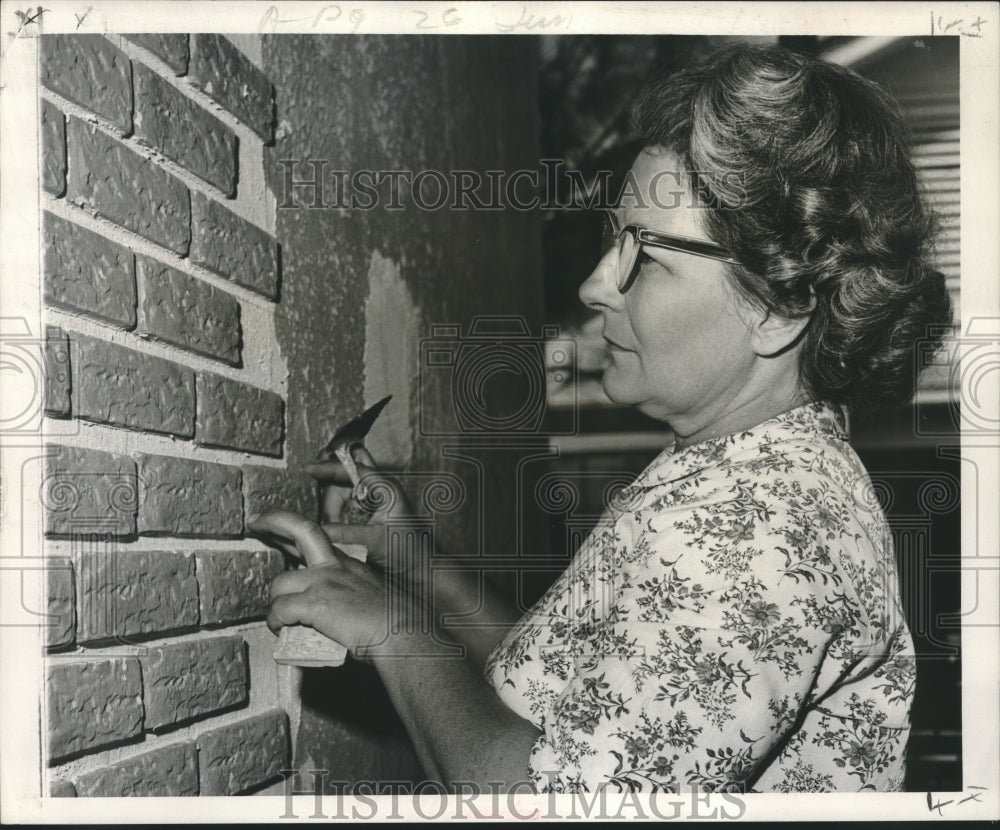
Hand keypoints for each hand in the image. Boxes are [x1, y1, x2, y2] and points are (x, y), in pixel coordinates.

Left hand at [248, 510, 390, 658]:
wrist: (403, 633)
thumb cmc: (394, 624)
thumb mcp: (370, 598)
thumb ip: (348, 597)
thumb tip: (331, 616)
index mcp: (349, 563)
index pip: (317, 537)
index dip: (294, 528)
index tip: (278, 526)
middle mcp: (336, 565)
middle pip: (301, 530)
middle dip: (275, 521)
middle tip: (255, 523)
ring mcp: (324, 581)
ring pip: (280, 583)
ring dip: (275, 602)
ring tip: (281, 619)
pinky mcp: (315, 602)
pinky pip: (280, 609)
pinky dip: (275, 621)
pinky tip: (281, 630)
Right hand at [304, 447, 426, 578]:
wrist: (419, 572)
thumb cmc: (408, 552)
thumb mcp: (373, 541)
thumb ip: (344, 533)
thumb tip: (317, 530)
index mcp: (385, 488)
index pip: (354, 468)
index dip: (330, 467)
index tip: (309, 469)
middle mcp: (376, 492)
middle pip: (341, 484)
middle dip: (331, 502)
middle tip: (330, 522)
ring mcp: (368, 505)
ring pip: (338, 499)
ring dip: (331, 514)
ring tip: (337, 533)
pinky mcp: (362, 518)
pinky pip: (340, 513)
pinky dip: (334, 520)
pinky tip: (335, 533)